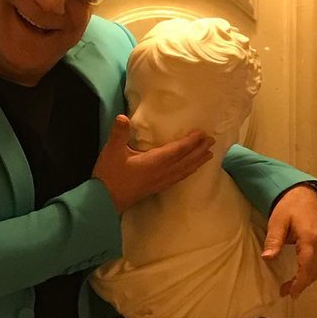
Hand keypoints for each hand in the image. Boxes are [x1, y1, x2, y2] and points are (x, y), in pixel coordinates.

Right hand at [93, 115, 214, 213]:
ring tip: (208, 156)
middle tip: (212, 142)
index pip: (177, 150)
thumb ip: (118, 134)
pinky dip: (187, 172)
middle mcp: (161, 173)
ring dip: (197, 162)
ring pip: (184, 171)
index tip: (202, 134)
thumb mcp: (111, 151)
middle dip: (199, 151)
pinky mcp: (156, 188)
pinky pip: (178, 178)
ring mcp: (159, 182)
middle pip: (185, 161)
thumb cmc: (109, 175)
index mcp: (153, 162)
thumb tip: (123, 117)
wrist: (104, 200)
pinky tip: (189, 171)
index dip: (190, 142)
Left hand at [261, 184, 316, 298]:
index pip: (307, 266)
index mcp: (311, 239)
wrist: (305, 194)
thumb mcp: (277, 222)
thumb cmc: (289, 207)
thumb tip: (267, 258)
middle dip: (301, 284)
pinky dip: (311, 273)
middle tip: (285, 293)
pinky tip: (300, 276)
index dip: (299, 282)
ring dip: (306, 280)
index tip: (291, 293)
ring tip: (290, 288)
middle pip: (314, 271)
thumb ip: (274, 240)